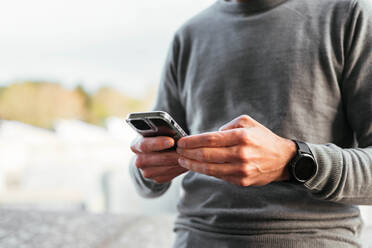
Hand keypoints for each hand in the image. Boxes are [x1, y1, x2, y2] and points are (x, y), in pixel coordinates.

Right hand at [130, 136, 187, 183]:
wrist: (156, 153)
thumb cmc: (159, 138)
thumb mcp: (158, 132)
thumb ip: (164, 132)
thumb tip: (176, 134)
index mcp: (136, 145)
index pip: (144, 145)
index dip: (158, 143)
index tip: (171, 141)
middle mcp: (138, 160)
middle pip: (157, 159)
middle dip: (174, 154)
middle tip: (186, 150)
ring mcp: (146, 172)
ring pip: (166, 169)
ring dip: (179, 162)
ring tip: (189, 156)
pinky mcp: (156, 179)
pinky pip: (169, 175)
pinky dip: (179, 169)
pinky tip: (185, 163)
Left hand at [176, 115, 296, 185]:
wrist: (282, 160)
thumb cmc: (262, 138)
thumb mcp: (248, 123)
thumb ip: (228, 126)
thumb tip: (210, 135)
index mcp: (242, 137)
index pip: (210, 139)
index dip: (192, 141)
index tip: (181, 141)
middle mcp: (241, 154)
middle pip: (206, 155)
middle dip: (188, 153)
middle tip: (177, 151)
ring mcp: (241, 170)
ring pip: (209, 169)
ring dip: (192, 165)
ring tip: (182, 160)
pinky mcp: (241, 181)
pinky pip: (218, 176)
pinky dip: (205, 171)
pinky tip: (197, 167)